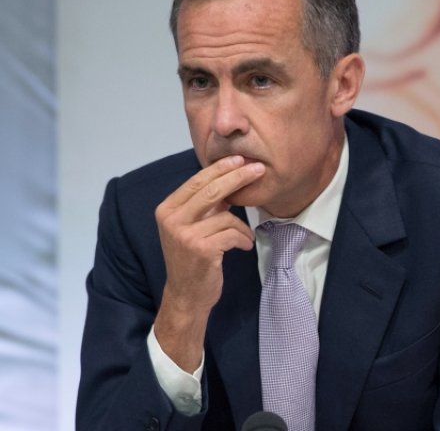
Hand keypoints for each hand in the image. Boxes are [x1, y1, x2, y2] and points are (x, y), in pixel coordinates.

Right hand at [153, 155, 264, 369]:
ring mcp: (185, 235)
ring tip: (243, 238)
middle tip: (259, 169)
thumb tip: (231, 177)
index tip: (240, 159)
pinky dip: (243, 239)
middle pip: (211, 190)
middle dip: (238, 177)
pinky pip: (233, 233)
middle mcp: (171, 220)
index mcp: (167, 209)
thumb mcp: (191, 226)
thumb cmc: (192, 257)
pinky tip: (243, 246)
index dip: (220, 168)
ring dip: (242, 227)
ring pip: (226, 216)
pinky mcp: (201, 249)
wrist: (186, 294)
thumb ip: (205, 204)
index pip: (197, 181)